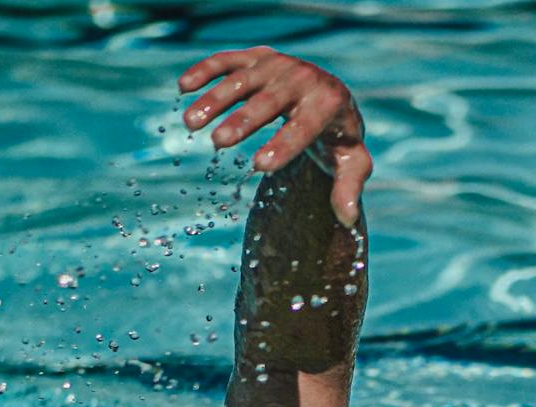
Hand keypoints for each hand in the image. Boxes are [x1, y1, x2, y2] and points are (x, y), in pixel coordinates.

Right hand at [178, 47, 371, 226]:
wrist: (330, 94)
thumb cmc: (338, 137)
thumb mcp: (352, 162)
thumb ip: (348, 188)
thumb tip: (348, 219)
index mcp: (328, 103)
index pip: (304, 127)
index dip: (283, 145)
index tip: (259, 166)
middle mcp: (303, 78)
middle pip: (269, 101)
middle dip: (243, 120)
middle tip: (218, 142)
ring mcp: (277, 65)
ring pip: (243, 79)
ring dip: (215, 99)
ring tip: (191, 123)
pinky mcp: (257, 58)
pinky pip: (228, 60)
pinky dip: (205, 70)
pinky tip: (183, 87)